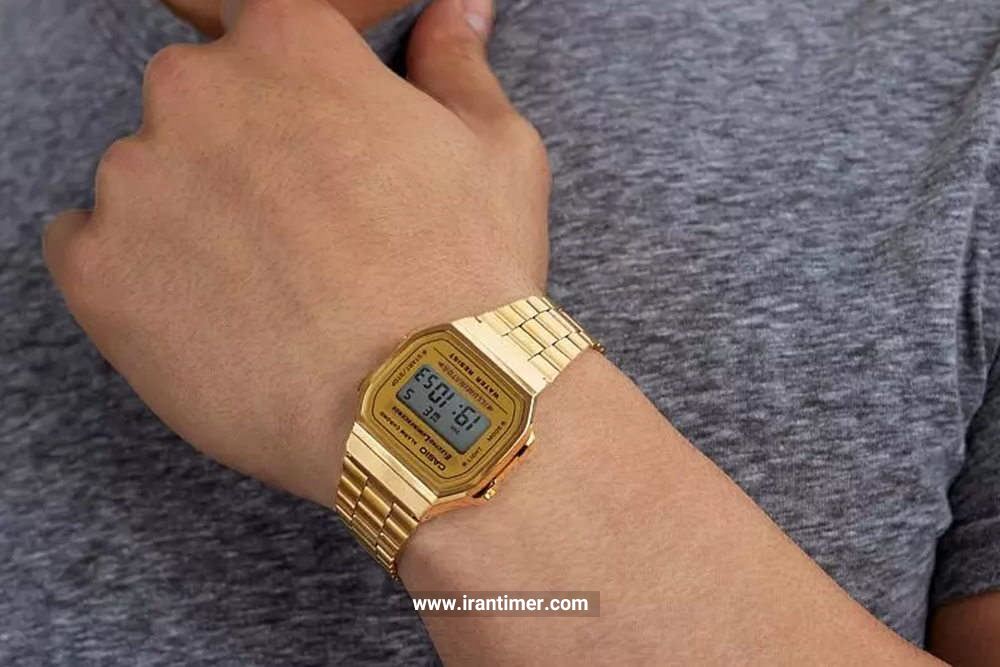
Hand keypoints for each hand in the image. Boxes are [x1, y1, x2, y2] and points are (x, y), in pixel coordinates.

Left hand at [43, 0, 549, 506]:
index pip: (264, 37)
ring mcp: (135, 180)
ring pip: (146, 178)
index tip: (324, 150)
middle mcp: (195, 88)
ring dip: (192, 215)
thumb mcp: (494, 151)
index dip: (300, 100)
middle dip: (244, 151)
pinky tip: (208, 310)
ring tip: (267, 286)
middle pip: (199, 102)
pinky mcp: (96, 271)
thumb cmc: (469, 275)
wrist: (428, 406)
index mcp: (288, 42)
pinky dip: (136, 272)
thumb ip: (454, 66)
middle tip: (306, 230)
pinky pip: (89, 246)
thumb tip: (455, 13)